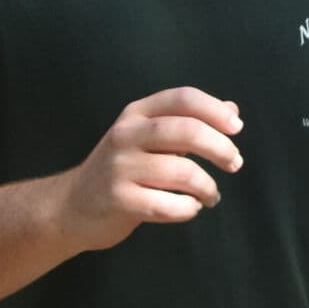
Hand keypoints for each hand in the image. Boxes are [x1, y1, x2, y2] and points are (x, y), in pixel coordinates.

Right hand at [54, 87, 242, 253]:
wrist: (71, 207)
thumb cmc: (124, 169)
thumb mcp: (150, 137)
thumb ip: (189, 121)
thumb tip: (232, 109)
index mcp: (137, 113)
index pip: (183, 98)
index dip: (215, 110)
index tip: (237, 128)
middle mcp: (126, 135)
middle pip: (186, 131)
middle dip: (220, 148)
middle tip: (235, 164)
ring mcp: (119, 168)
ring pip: (182, 171)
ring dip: (207, 186)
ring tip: (211, 195)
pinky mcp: (118, 201)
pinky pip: (167, 205)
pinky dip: (187, 209)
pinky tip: (190, 208)